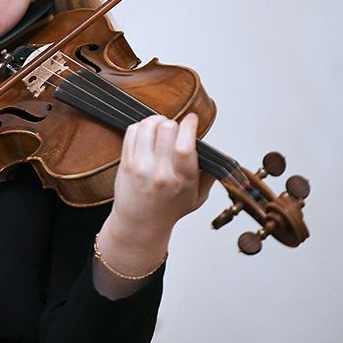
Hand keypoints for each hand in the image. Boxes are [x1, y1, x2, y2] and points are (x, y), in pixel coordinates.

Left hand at [110, 113, 212, 234]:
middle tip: (175, 127)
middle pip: (166, 130)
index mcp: (182, 181)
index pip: (185, 147)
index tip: (192, 119)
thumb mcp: (198, 197)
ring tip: (161, 127)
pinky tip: (147, 132)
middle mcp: (160, 173)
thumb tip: (216, 152)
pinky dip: (141, 126)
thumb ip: (209, 174)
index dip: (189, 126)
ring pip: (147, 127)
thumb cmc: (169, 209)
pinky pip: (131, 132)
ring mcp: (140, 166)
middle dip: (173, 122)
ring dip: (156, 121)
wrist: (140, 223)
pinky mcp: (126, 162)